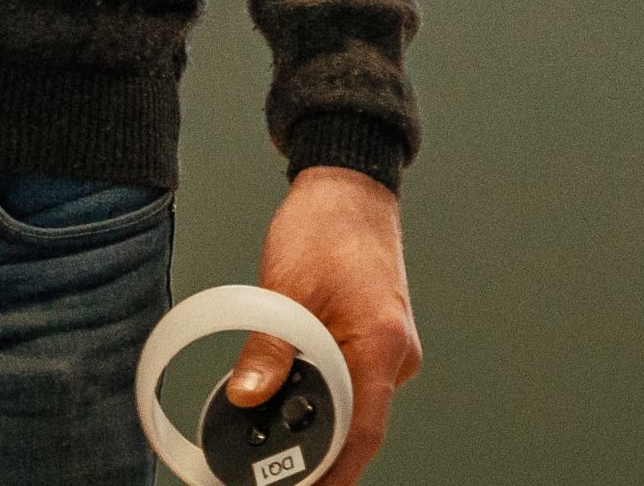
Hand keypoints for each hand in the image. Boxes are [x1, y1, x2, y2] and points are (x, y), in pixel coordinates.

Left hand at [223, 166, 420, 478]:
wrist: (350, 187)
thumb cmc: (326, 226)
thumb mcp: (285, 288)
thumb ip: (268, 347)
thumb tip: (248, 396)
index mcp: (381, 345)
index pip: (360, 432)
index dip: (332, 470)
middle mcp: (395, 355)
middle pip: (356, 424)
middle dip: (315, 446)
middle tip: (267, 460)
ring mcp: (389, 348)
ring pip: (351, 402)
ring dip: (314, 414)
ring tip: (268, 420)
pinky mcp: (377, 339)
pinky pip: (350, 379)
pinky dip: (319, 389)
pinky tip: (287, 387)